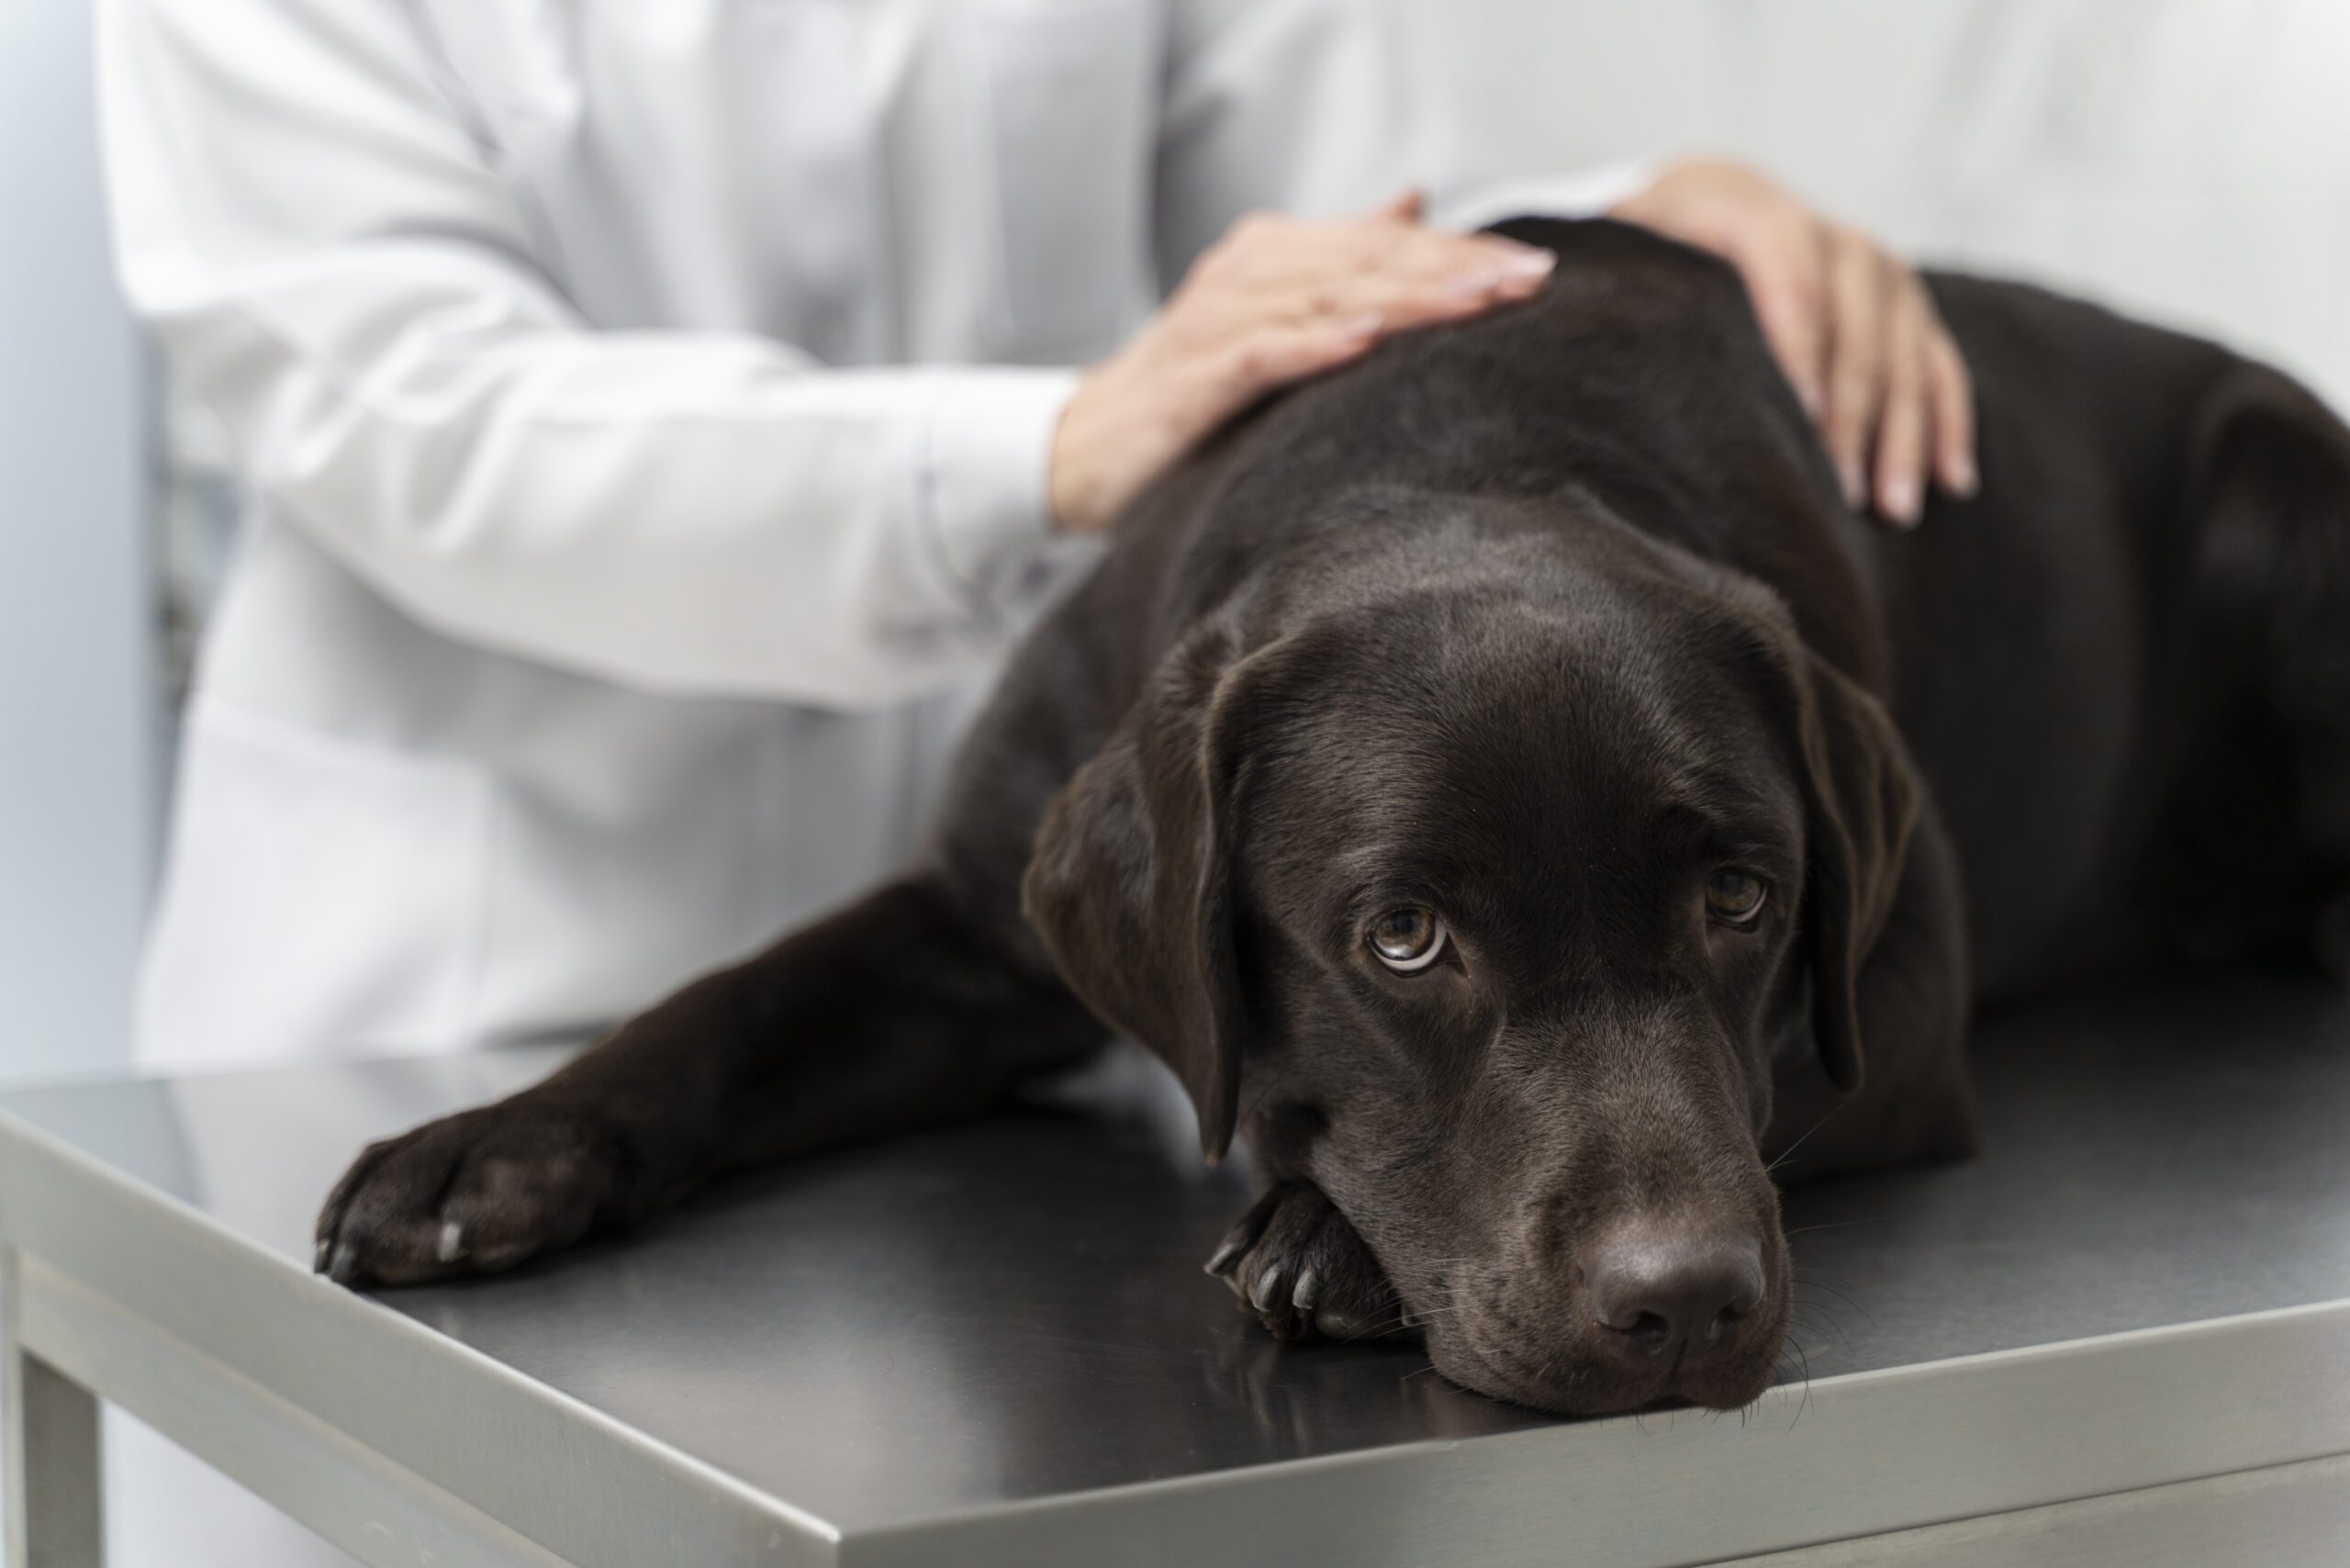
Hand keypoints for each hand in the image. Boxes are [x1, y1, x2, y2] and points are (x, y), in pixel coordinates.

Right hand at [1050, 193, 1558, 532]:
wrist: (1084, 450)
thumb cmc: (1190, 391)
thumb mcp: (1273, 318)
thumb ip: (1342, 262)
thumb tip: (1415, 204)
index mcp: (1274, 255)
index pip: (1383, 243)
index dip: (1459, 253)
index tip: (1537, 271)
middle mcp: (1247, 273)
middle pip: (1365, 262)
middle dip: (1451, 271)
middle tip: (1526, 282)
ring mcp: (1215, 321)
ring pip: (1325, 298)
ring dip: (1404, 299)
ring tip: (1474, 303)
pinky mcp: (1192, 377)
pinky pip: (1260, 353)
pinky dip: (1312, 344)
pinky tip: (1363, 341)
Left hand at [1610, 159, 1975, 526]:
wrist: (1696, 206)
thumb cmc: (1638, 254)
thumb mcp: (1611, 252)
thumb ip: (1601, 280)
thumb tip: (1547, 300)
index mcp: (1739, 205)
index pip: (1788, 269)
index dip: (1799, 341)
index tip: (1798, 416)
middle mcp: (1820, 226)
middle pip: (1855, 319)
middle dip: (1851, 410)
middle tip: (1838, 491)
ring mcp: (1871, 260)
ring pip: (1904, 344)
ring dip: (1904, 428)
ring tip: (1891, 507)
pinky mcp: (1902, 296)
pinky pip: (1938, 356)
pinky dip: (1946, 417)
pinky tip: (1952, 480)